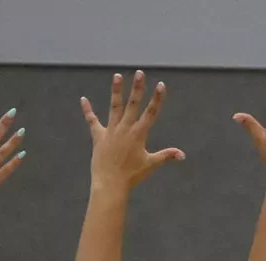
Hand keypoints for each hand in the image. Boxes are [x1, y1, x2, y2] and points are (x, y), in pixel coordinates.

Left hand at [82, 71, 183, 192]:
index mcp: (139, 134)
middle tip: (139, 73)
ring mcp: (111, 131)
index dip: (157, 98)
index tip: (160, 84)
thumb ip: (166, 156)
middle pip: (133, 104)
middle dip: (137, 88)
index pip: (151, 112)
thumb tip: (182, 155)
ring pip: (114, 106)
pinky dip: (87, 110)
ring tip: (117, 76)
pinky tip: (83, 99)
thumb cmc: (132, 175)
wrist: (111, 183)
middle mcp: (125, 128)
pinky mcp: (99, 136)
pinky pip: (92, 121)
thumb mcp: (151, 164)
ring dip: (116, 91)